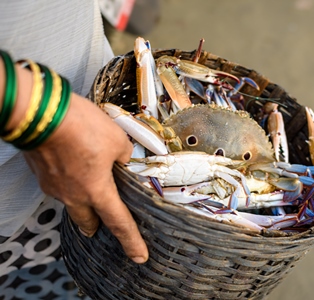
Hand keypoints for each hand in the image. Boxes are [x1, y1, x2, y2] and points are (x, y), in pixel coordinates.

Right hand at [23, 93, 148, 263]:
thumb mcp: (117, 138)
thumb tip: (122, 157)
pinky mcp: (42, 174)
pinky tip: (75, 165)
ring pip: (72, 203)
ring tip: (92, 182)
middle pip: (88, 221)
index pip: (119, 223)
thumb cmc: (78, 125)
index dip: (131, 241)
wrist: (40, 112)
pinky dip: (70, 181)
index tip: (138, 255)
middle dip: (98, 225)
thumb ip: (124, 154)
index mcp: (96, 191)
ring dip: (83, 198)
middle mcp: (73, 195)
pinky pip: (60, 185)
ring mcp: (53, 186)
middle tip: (104, 222)